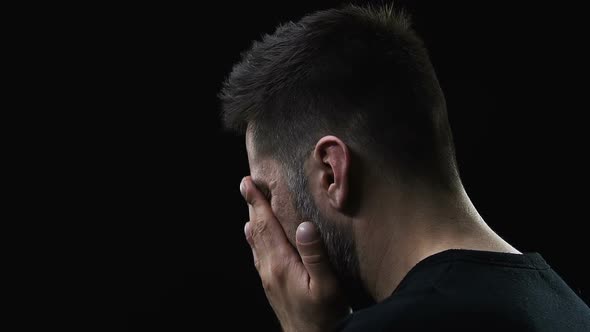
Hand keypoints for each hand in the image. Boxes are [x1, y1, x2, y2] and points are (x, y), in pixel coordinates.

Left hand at [240, 176, 350, 331]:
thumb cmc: (323, 315)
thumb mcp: (326, 285)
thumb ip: (315, 255)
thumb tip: (305, 225)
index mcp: (280, 264)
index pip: (266, 225)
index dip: (257, 202)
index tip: (248, 183)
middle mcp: (269, 268)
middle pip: (257, 230)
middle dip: (252, 206)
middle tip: (246, 185)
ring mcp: (267, 278)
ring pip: (256, 242)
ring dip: (253, 220)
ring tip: (251, 206)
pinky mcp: (271, 285)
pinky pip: (259, 254)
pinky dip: (256, 238)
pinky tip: (256, 237)